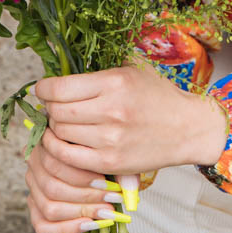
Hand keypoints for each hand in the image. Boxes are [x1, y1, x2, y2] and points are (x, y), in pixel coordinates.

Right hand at [24, 134, 126, 232]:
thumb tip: (129, 189)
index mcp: (47, 142)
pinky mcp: (34, 210)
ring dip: (81, 212)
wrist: (98, 167)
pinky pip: (42, 227)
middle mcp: (34, 163)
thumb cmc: (104, 153)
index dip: (83, 176)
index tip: (107, 182)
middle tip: (112, 199)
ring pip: (49, 207)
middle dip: (86, 196)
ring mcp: (32, 188)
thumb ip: (117, 167)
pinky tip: (90, 224)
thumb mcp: (110, 152)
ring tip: (107, 211)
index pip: (56, 162)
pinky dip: (67, 228)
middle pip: (52, 187)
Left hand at [34, 60, 228, 177]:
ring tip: (63, 123)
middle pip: (56, 111)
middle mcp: (111, 110)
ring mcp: (110, 139)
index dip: (43, 88)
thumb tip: (58, 73)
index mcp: (114, 82)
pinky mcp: (110, 162)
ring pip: (60, 133)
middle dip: (49, 108)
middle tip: (55, 106)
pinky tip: (63, 142)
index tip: (43, 89)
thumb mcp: (131, 70)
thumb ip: (97, 71)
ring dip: (55, 128)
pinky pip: (68, 157)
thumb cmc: (158, 96)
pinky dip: (58, 149)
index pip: (59, 88)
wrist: (188, 128)